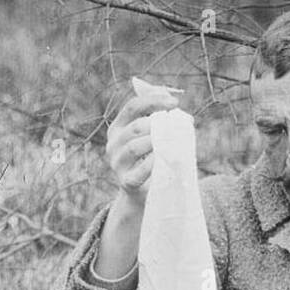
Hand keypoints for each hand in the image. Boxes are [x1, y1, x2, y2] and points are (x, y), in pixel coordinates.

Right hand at [105, 85, 179, 203]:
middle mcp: (113, 144)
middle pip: (135, 126)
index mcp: (117, 128)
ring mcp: (117, 163)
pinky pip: (139, 172)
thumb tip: (171, 96)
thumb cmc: (150, 158)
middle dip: (158, 124)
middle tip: (176, 127)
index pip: (132, 106)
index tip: (175, 103)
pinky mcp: (126, 182)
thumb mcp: (151, 136)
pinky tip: (163, 159)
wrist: (143, 193)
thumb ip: (158, 116)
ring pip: (135, 147)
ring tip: (172, 142)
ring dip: (157, 142)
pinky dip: (152, 164)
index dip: (154, 101)